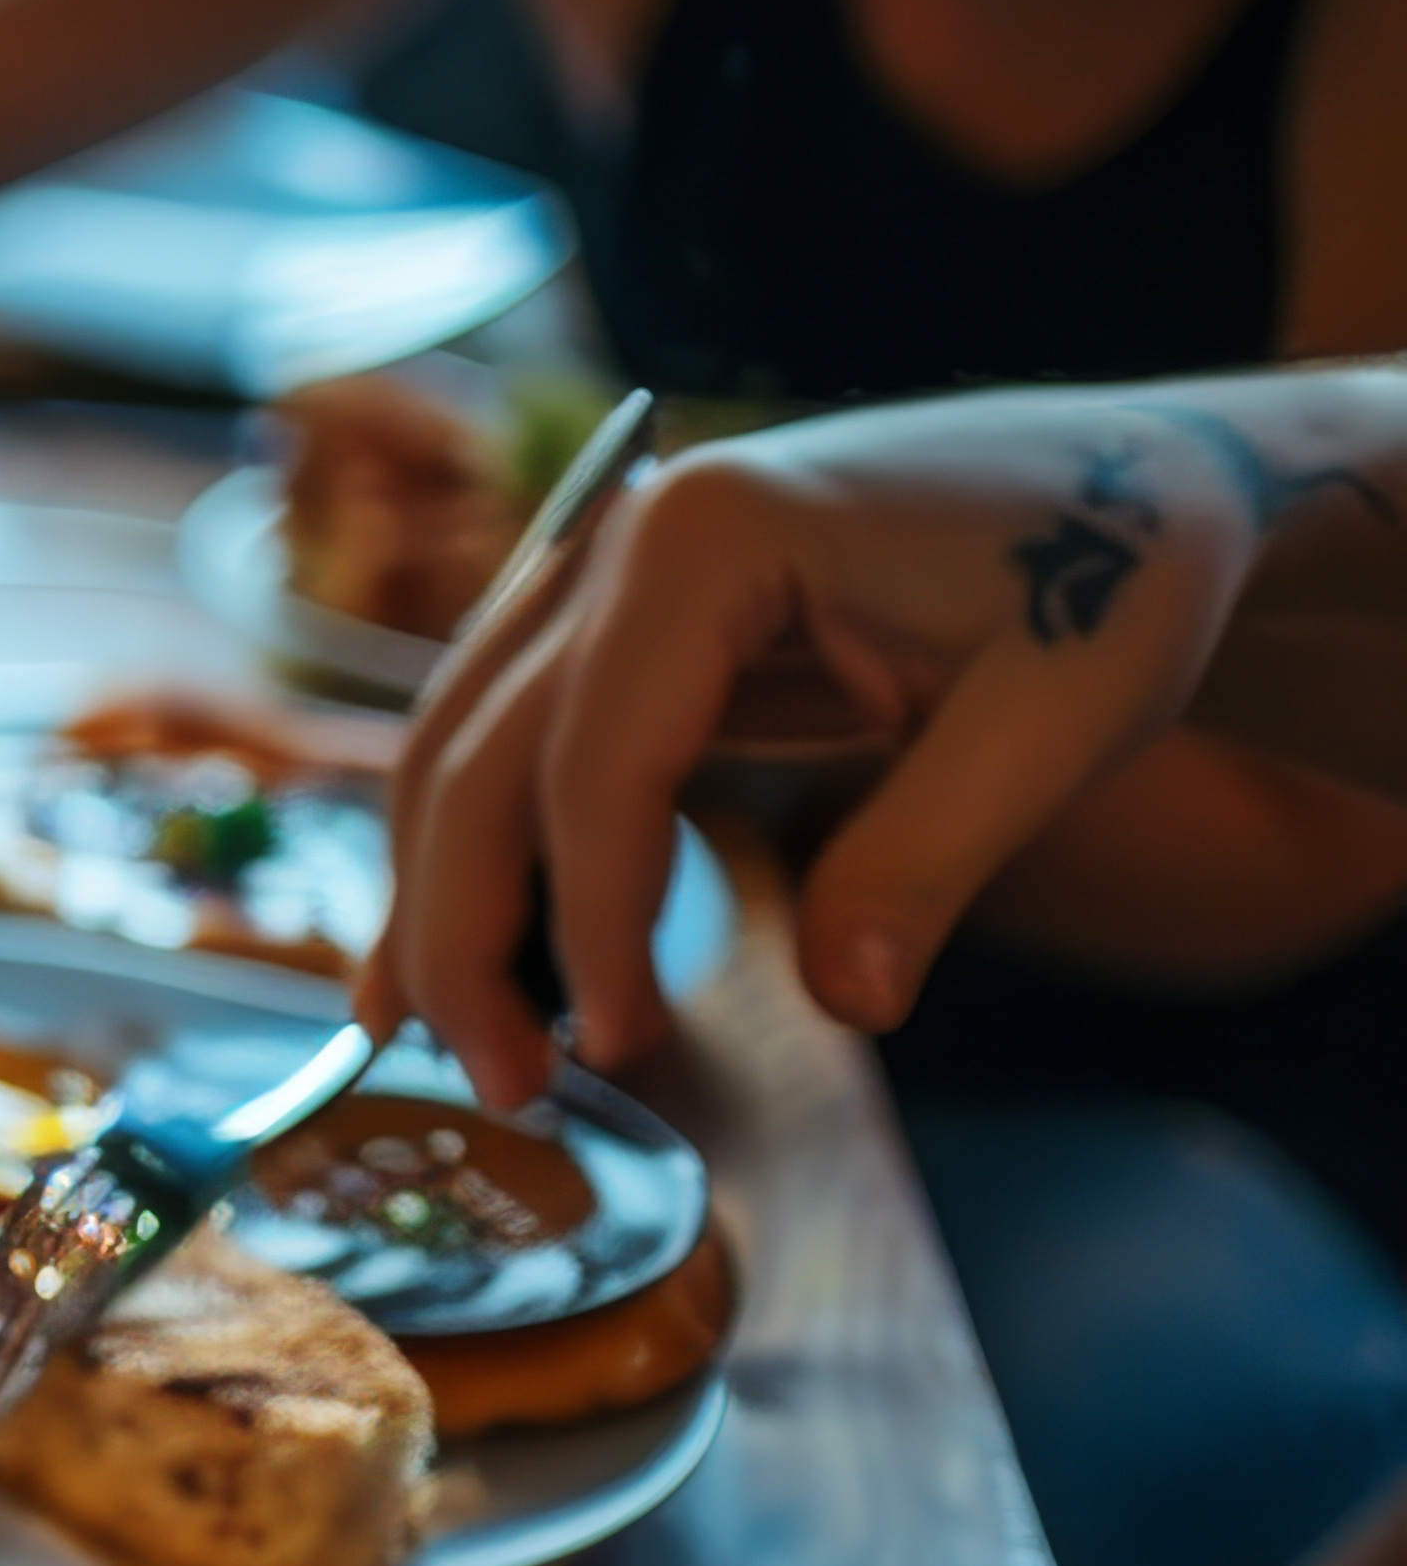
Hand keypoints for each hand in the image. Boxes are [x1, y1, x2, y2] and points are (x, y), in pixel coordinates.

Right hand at [360, 388, 1269, 1109]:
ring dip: (436, 902)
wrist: (1139, 477)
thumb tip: (846, 1003)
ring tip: (426, 1041)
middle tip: (504, 1087)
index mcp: (708, 532)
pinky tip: (449, 952)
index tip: (617, 1048)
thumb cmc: (1117, 569)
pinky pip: (504, 742)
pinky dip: (471, 851)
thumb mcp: (1058, 718)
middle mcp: (619, 535)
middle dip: (463, 933)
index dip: (589, 918)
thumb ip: (928, 858)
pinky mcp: (612, 619)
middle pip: (476, 758)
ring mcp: (600, 567)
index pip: (593, 760)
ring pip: (454, 751)